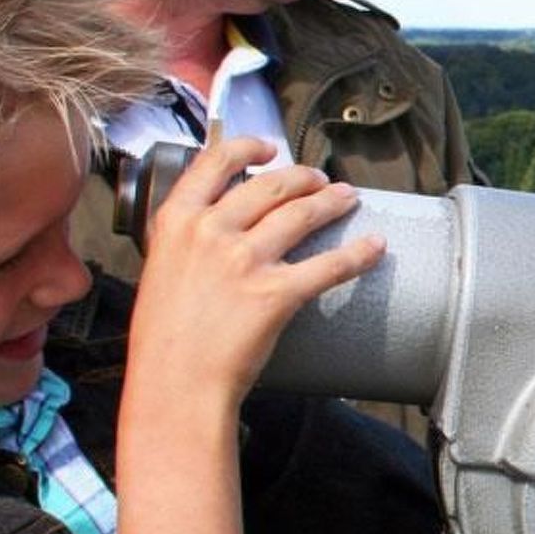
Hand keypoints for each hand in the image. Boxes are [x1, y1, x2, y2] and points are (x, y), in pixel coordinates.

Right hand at [130, 138, 382, 398]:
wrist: (174, 385)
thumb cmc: (164, 340)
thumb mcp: (160, 271)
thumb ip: (187, 244)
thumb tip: (214, 230)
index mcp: (176, 223)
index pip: (215, 163)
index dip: (248, 147)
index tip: (268, 148)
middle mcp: (211, 232)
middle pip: (270, 185)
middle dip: (303, 177)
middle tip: (320, 180)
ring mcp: (245, 261)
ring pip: (303, 213)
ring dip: (333, 201)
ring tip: (348, 198)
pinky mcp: (277, 293)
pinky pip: (329, 265)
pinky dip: (359, 254)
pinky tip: (375, 247)